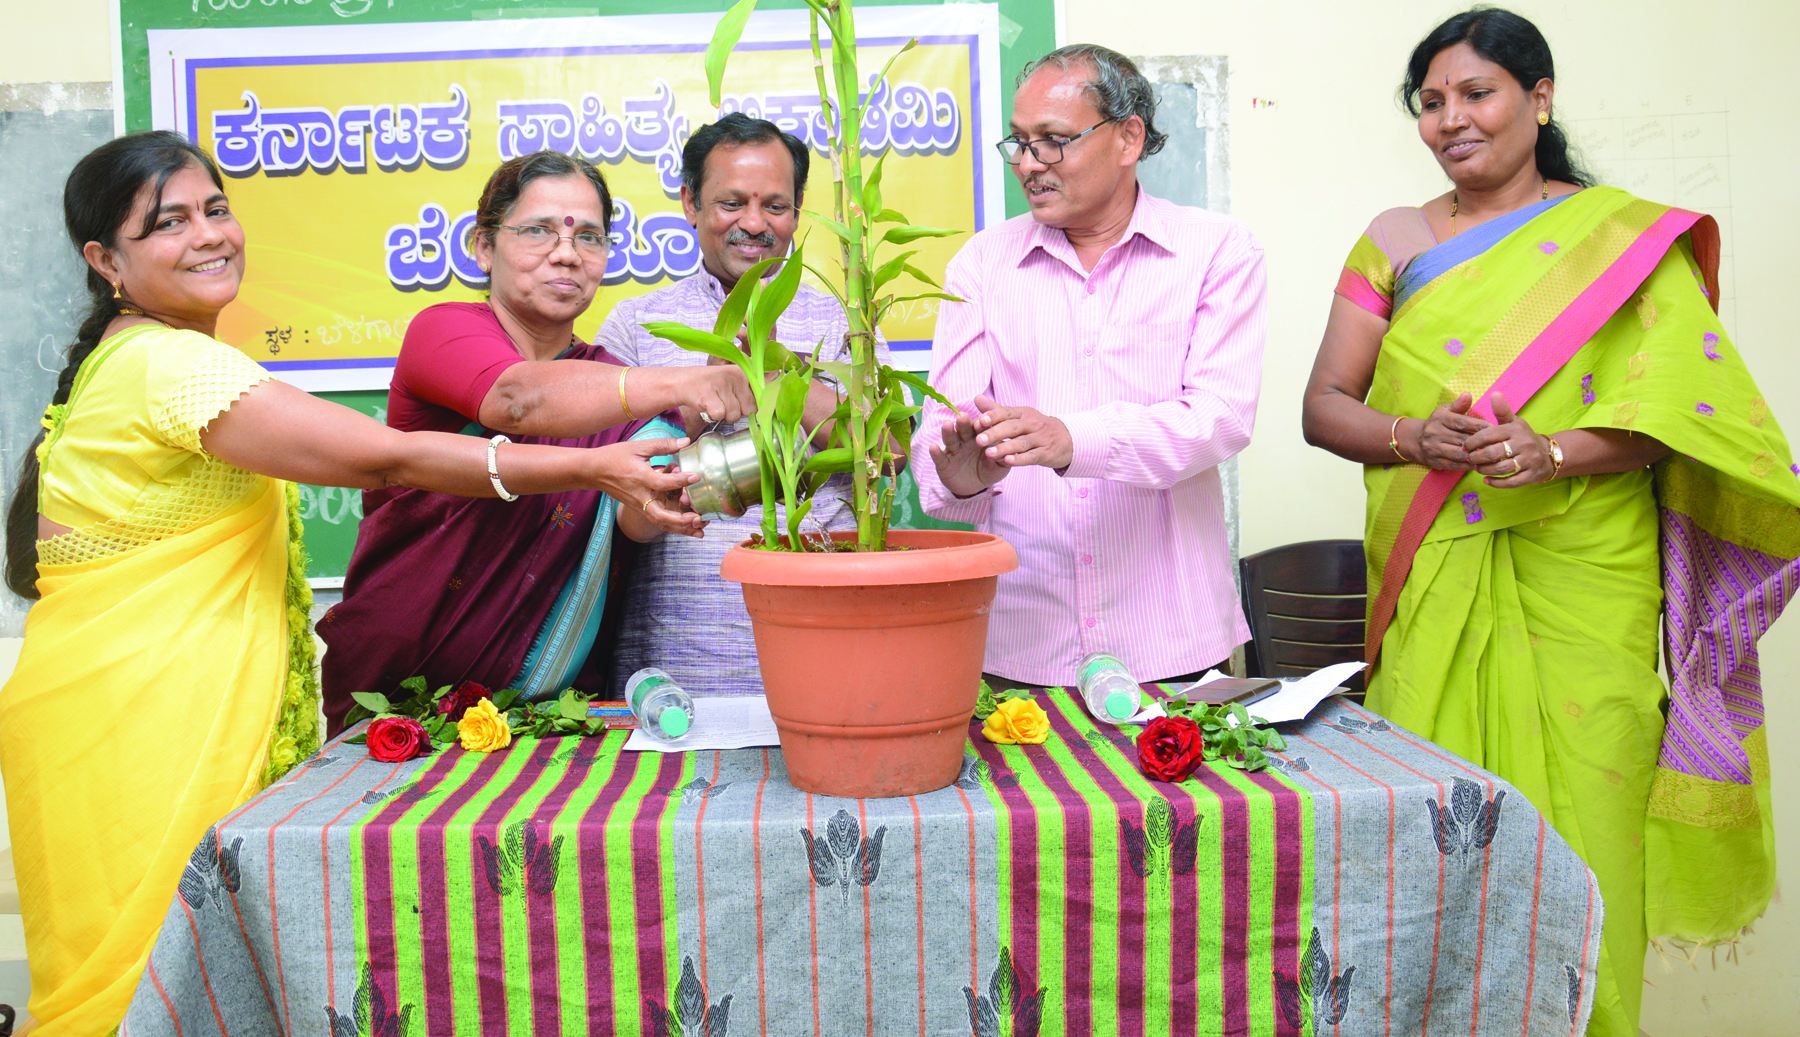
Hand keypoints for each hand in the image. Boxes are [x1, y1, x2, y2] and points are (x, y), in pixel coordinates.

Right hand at [591, 437, 705, 536]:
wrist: (594, 471)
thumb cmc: (615, 456)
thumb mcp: (639, 446)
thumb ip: (663, 445)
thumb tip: (686, 441)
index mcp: (640, 477)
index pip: (661, 483)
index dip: (680, 480)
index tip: (696, 476)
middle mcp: (640, 495)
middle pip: (660, 515)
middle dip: (681, 519)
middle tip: (699, 516)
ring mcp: (639, 505)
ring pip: (661, 522)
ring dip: (681, 528)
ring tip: (700, 530)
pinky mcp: (640, 509)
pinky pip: (658, 521)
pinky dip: (675, 526)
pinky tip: (690, 528)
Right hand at [674, 363, 755, 433]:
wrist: (684, 381)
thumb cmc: (712, 387)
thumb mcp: (732, 382)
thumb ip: (749, 393)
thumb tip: (765, 409)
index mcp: (743, 373)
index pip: (760, 396)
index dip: (753, 406)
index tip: (743, 404)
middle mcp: (735, 376)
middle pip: (749, 410)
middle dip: (738, 412)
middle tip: (724, 403)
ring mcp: (721, 384)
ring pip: (734, 415)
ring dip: (724, 415)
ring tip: (715, 403)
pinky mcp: (708, 394)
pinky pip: (719, 415)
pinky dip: (712, 415)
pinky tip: (707, 406)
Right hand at [928, 396, 1010, 497]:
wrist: (976, 487)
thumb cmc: (990, 470)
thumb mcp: (1000, 464)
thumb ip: (1003, 457)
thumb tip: (1007, 450)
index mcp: (980, 436)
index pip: (981, 427)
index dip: (982, 424)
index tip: (984, 421)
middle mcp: (965, 440)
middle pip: (964, 429)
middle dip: (963, 423)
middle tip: (963, 416)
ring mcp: (953, 451)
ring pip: (950, 440)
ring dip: (948, 432)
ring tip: (947, 424)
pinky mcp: (944, 464)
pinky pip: (939, 458)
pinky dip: (936, 452)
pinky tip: (933, 446)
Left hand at [970, 395, 1073, 470]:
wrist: (1066, 439)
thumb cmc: (1035, 427)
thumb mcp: (1018, 416)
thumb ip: (996, 410)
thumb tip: (976, 398)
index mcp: (1022, 413)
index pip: (1006, 412)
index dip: (992, 416)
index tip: (978, 421)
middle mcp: (1032, 424)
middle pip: (1012, 427)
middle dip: (995, 433)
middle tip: (978, 440)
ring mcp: (1040, 438)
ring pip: (1021, 443)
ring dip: (1004, 448)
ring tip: (988, 453)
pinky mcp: (1046, 453)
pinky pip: (1032, 456)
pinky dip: (1020, 459)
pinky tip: (1008, 461)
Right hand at [1411, 392, 1488, 469]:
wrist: (1417, 441)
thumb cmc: (1439, 423)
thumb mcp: (1446, 410)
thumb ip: (1459, 405)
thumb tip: (1468, 395)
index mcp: (1439, 418)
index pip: (1462, 422)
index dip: (1479, 426)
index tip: (1494, 428)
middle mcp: (1434, 433)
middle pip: (1462, 439)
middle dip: (1481, 442)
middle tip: (1498, 444)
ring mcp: (1434, 448)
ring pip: (1460, 453)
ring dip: (1476, 455)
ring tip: (1491, 455)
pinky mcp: (1435, 461)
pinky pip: (1455, 465)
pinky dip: (1469, 465)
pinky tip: (1481, 464)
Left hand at [1462, 392, 1552, 486]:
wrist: (1550, 454)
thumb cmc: (1523, 437)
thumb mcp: (1515, 422)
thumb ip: (1502, 411)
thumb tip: (1494, 393)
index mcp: (1515, 430)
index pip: (1488, 435)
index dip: (1473, 442)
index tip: (1464, 446)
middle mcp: (1523, 444)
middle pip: (1493, 453)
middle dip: (1476, 457)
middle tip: (1469, 459)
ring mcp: (1529, 460)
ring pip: (1501, 468)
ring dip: (1485, 470)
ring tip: (1477, 469)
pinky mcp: (1531, 475)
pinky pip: (1511, 482)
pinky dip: (1496, 483)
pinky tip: (1486, 481)